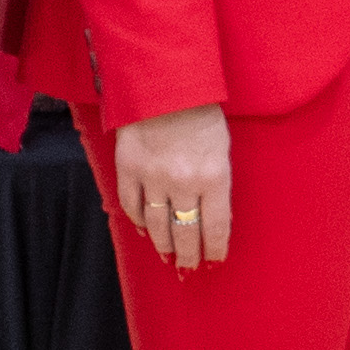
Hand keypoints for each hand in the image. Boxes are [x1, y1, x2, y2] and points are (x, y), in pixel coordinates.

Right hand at [113, 105, 231, 269]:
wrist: (164, 82)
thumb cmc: (201, 111)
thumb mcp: (222, 147)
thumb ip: (218, 182)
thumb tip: (213, 215)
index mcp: (214, 176)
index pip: (217, 227)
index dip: (216, 249)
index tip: (215, 260)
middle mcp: (183, 183)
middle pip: (186, 233)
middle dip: (189, 255)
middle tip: (189, 267)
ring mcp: (153, 178)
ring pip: (157, 225)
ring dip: (164, 244)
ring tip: (168, 256)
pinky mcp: (128, 169)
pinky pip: (131, 205)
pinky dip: (138, 221)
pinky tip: (145, 229)